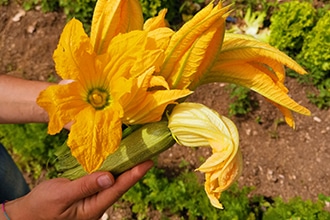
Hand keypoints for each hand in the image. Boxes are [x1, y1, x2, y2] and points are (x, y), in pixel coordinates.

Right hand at [4, 160, 152, 219]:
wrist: (28, 214)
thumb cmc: (41, 206)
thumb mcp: (61, 195)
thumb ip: (85, 186)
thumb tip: (110, 177)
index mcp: (92, 208)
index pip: (118, 189)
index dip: (134, 175)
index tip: (148, 162)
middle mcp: (97, 204)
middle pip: (120, 185)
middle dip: (135, 170)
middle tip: (148, 154)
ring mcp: (93, 199)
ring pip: (114, 182)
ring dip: (125, 169)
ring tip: (138, 154)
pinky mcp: (88, 193)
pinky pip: (104, 180)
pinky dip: (112, 169)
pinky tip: (118, 160)